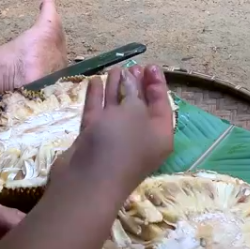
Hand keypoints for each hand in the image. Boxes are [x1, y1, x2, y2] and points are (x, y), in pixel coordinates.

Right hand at [53, 65, 174, 192]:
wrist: (87, 180)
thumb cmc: (120, 144)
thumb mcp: (133, 112)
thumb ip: (133, 93)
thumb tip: (129, 79)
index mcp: (159, 135)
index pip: (162, 105)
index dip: (157, 84)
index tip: (150, 65)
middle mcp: (140, 138)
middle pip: (139, 107)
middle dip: (136, 86)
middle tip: (133, 67)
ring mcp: (115, 141)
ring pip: (117, 110)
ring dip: (116, 89)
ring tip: (115, 69)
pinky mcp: (93, 141)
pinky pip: (97, 115)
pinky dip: (97, 99)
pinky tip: (94, 81)